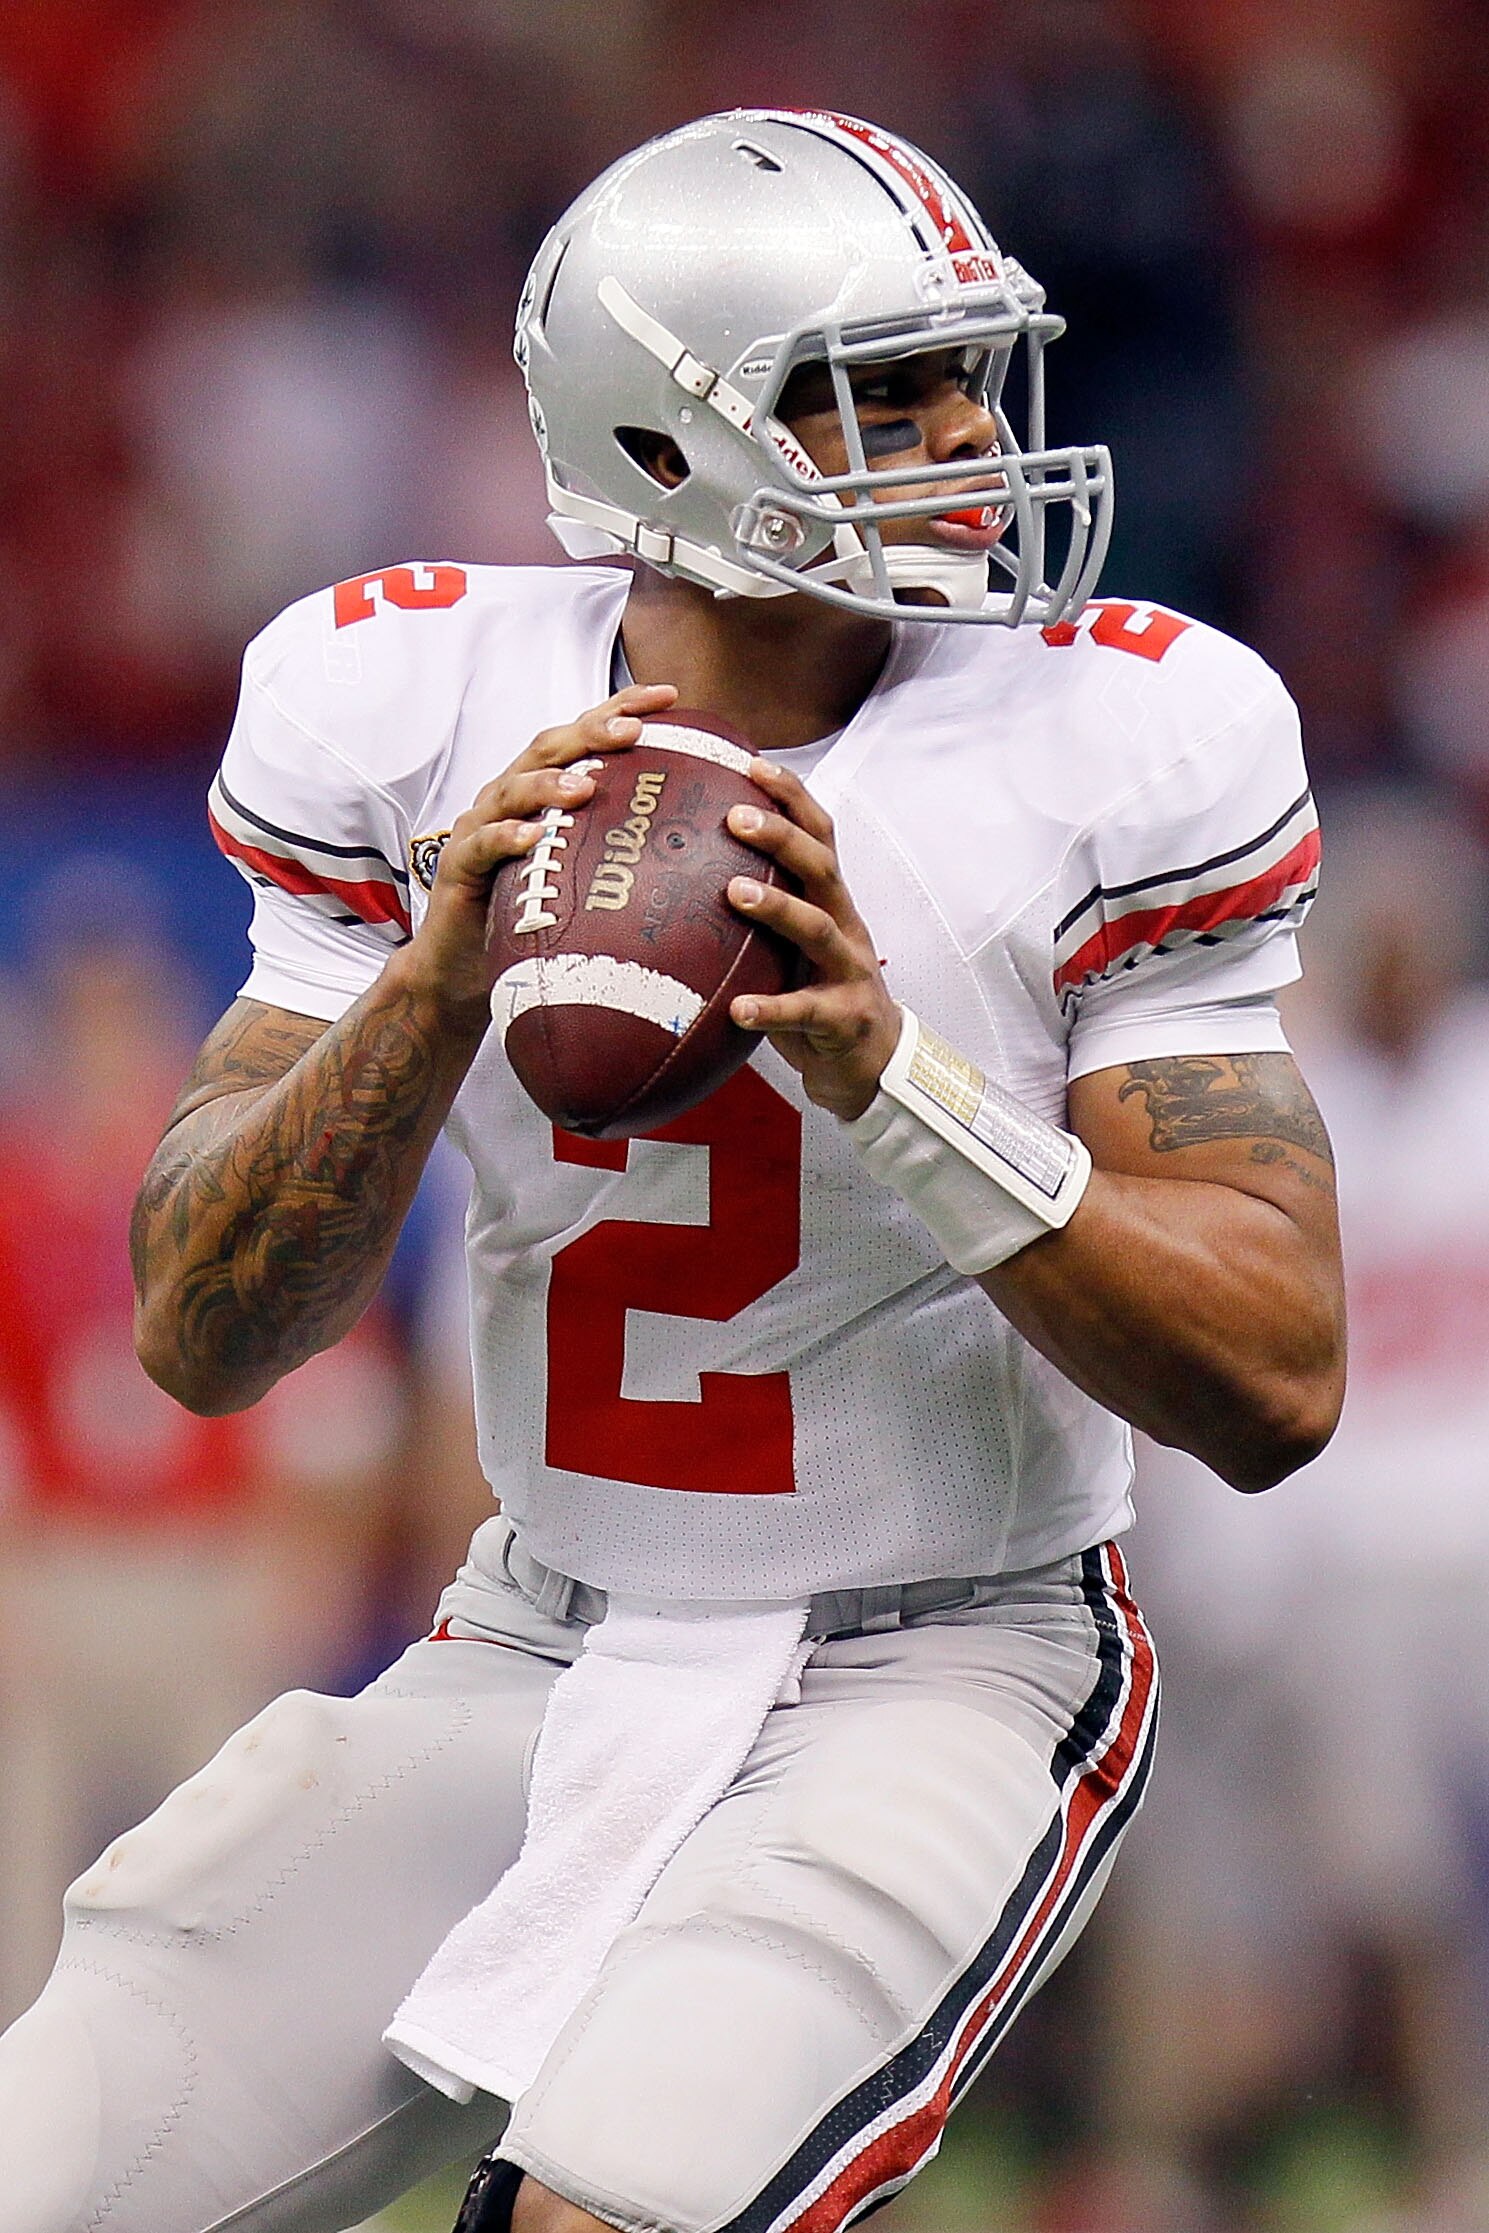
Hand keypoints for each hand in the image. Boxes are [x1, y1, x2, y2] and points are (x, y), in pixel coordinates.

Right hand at [396, 682, 677, 1031]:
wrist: (463, 966)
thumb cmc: (530, 918)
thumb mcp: (585, 879)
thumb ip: (625, 852)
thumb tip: (703, 851)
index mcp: (544, 790)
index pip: (585, 736)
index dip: (623, 708)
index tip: (670, 698)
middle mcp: (511, 797)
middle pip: (550, 748)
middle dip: (592, 731)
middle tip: (634, 729)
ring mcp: (481, 827)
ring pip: (514, 789)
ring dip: (550, 783)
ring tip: (588, 786)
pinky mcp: (459, 866)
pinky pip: (482, 845)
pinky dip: (506, 837)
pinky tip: (531, 838)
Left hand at [725, 760, 899, 1119]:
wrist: (869, 1062)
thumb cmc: (814, 992)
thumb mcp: (787, 944)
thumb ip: (753, 908)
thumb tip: (673, 875)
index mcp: (830, 900)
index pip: (817, 833)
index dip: (789, 796)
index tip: (749, 762)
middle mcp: (845, 924)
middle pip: (820, 867)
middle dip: (780, 836)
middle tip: (733, 816)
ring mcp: (849, 970)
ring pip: (818, 929)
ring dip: (777, 908)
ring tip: (734, 895)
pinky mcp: (845, 1017)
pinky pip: (807, 1011)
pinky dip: (772, 1009)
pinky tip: (738, 1009)